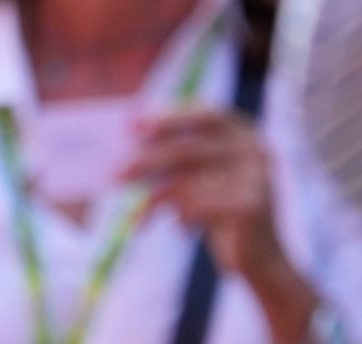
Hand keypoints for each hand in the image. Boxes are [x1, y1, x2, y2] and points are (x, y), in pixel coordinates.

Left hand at [126, 108, 320, 338]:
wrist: (261, 260)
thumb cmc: (220, 210)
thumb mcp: (199, 177)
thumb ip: (175, 153)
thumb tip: (126, 131)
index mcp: (245, 134)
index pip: (205, 115)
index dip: (168, 119)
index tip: (131, 127)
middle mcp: (255, 150)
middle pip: (186, 151)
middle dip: (145, 164)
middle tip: (113, 176)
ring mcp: (257, 177)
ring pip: (186, 182)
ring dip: (156, 200)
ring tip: (139, 215)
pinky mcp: (252, 205)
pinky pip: (197, 206)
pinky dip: (180, 218)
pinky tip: (182, 230)